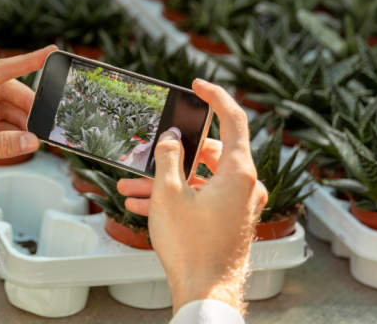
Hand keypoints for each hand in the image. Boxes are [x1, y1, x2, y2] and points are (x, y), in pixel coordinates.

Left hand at [0, 46, 55, 214]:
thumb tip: (28, 140)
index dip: (26, 61)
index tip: (49, 54)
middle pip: (2, 93)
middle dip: (26, 104)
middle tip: (46, 118)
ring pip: (1, 113)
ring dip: (19, 122)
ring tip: (37, 133)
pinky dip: (9, 137)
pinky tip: (22, 143)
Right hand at [118, 79, 266, 314]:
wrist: (206, 292)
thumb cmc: (192, 248)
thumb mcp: (169, 194)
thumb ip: (168, 157)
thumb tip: (171, 139)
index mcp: (239, 172)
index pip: (233, 119)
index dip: (215, 96)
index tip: (198, 85)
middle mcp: (245, 186)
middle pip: (209, 152)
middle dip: (172, 154)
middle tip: (147, 151)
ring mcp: (239, 204)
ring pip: (199, 178)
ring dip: (165, 180)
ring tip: (131, 186)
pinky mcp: (230, 219)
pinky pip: (201, 198)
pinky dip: (176, 197)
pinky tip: (142, 204)